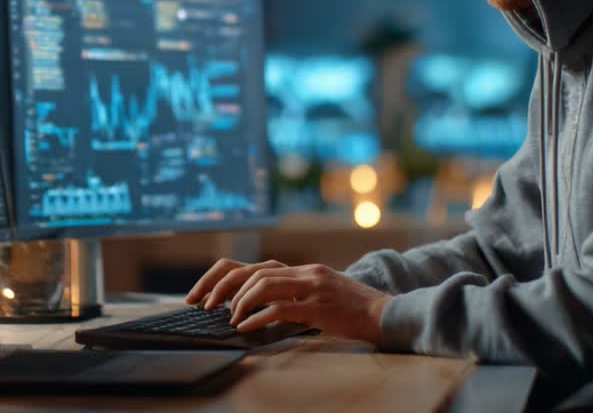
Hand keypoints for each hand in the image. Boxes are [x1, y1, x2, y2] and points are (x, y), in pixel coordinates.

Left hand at [227, 263, 391, 345]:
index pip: (258, 267)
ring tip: (231, 317)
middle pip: (255, 272)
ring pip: (264, 284)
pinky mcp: (317, 306)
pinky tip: (245, 326)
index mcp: (303, 270)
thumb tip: (264, 305)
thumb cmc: (351, 308)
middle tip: (210, 305)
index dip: (230, 278)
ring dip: (241, 302)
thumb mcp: (321, 292)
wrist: (382, 312)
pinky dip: (257, 317)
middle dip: (226, 288)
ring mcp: (312, 287)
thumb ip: (296, 294)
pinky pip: (279, 308)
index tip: (213, 294)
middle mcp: (305, 273)